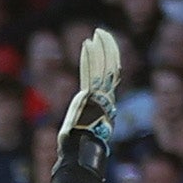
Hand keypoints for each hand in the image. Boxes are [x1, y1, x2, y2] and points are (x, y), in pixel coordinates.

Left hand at [56, 26, 119, 150]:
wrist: (80, 150)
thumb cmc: (80, 146)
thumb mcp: (84, 130)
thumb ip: (83, 122)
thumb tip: (72, 132)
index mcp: (104, 102)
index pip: (110, 75)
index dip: (110, 59)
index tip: (106, 46)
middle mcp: (104, 96)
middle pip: (109, 66)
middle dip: (107, 48)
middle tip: (101, 32)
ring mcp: (98, 94)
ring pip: (102, 66)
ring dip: (100, 48)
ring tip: (96, 33)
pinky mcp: (89, 94)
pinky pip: (90, 71)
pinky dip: (89, 57)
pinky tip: (87, 44)